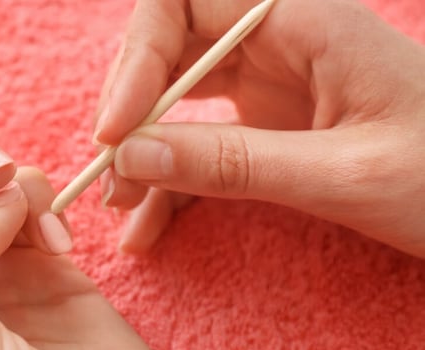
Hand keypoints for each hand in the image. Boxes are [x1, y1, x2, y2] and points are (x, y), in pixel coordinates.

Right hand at [94, 0, 424, 256]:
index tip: (117, 126)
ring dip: (140, 149)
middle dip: (130, 110)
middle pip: (167, 50)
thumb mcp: (342, 175)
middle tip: (111, 172)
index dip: (138, 57)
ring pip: (174, 97)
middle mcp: (277, 41)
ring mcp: (268, 81)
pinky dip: (169, 180)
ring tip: (121, 205)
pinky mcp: (265, 123)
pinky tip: (149, 223)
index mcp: (305, 21)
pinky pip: (199, 140)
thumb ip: (236, 163)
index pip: (184, 3)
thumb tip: (131, 155)